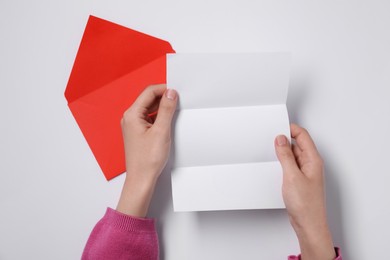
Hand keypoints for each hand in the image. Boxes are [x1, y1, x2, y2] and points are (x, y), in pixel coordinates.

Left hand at [116, 84, 177, 216]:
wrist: (141, 179)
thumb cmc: (147, 159)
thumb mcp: (161, 131)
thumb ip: (166, 109)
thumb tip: (171, 94)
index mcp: (132, 114)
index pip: (149, 92)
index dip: (164, 89)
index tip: (177, 92)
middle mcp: (130, 118)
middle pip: (148, 99)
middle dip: (164, 99)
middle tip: (179, 102)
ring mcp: (133, 126)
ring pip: (149, 109)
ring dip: (162, 108)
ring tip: (175, 113)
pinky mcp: (138, 133)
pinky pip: (149, 118)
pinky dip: (159, 117)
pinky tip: (168, 122)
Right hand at [275, 124, 335, 259]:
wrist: (308, 224)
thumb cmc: (306, 205)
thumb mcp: (292, 176)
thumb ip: (286, 156)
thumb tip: (280, 140)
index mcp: (313, 159)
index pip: (302, 135)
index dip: (289, 129)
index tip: (276, 129)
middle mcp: (310, 164)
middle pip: (297, 143)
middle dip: (283, 140)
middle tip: (270, 141)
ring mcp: (304, 172)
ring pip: (292, 155)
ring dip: (282, 153)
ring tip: (271, 155)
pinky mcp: (298, 180)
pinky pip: (289, 165)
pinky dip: (281, 163)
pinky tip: (274, 167)